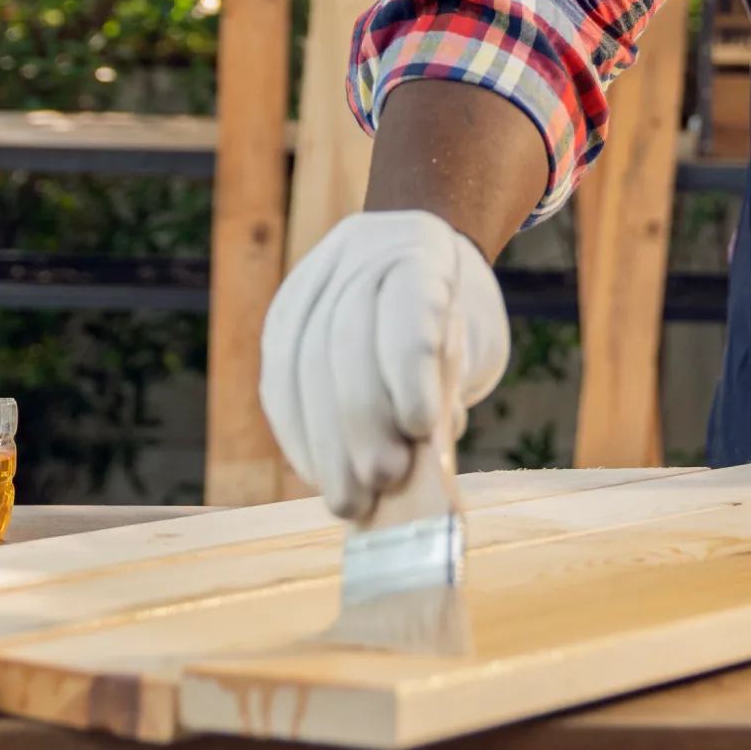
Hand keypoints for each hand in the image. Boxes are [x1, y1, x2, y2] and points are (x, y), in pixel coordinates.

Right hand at [260, 209, 509, 517]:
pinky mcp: (281, 320)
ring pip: (302, 364)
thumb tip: (417, 467)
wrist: (411, 253)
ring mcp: (310, 286)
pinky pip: (281, 382)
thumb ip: (444, 387)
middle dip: (361, 419)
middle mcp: (356, 257)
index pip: (407, 306)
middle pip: (344, 340)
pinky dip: (298, 436)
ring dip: (324, 442)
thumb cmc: (452, 312)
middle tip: (382, 479)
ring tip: (349, 498)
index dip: (409, 367)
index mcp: (417, 251)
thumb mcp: (469, 340)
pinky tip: (319, 475)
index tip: (421, 427)